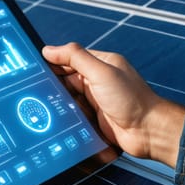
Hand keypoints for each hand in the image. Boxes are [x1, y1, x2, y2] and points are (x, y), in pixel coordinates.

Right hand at [42, 42, 184, 165]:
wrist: (149, 134)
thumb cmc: (132, 100)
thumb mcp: (101, 73)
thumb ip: (75, 57)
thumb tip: (49, 50)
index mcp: (101, 64)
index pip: (70, 59)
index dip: (52, 62)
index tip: (34, 68)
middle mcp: (98, 81)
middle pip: (66, 80)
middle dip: (53, 85)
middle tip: (35, 90)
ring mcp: (96, 102)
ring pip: (68, 100)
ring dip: (59, 104)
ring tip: (43, 108)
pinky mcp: (95, 121)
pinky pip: (74, 117)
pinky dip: (67, 119)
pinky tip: (57, 122)